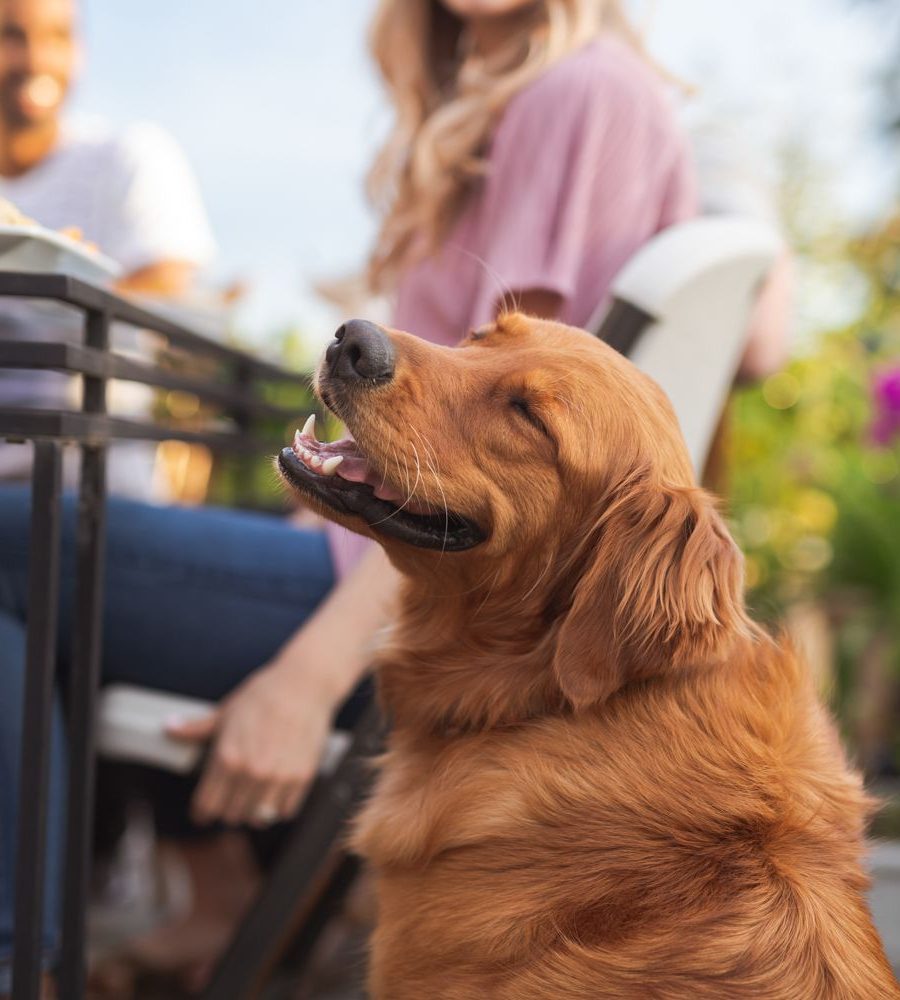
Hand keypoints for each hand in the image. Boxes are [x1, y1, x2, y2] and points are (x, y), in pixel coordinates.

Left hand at [166, 663, 332, 827]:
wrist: (304, 684)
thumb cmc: (264, 694)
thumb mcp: (226, 712)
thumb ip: (197, 728)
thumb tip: (169, 728)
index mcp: (227, 757)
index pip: (207, 805)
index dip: (201, 813)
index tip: (202, 814)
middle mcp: (250, 772)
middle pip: (231, 815)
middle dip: (227, 809)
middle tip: (230, 799)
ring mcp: (278, 777)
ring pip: (258, 818)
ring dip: (253, 811)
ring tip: (253, 799)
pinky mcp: (302, 777)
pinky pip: (286, 811)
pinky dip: (279, 807)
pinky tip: (275, 794)